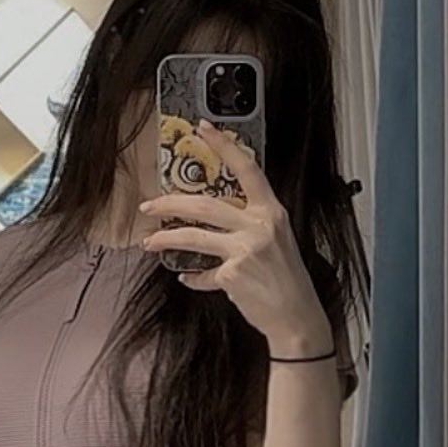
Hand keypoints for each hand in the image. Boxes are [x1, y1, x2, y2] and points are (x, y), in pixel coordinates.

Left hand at [138, 120, 335, 356]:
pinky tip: (189, 279)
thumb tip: (213, 222)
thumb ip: (249, 226)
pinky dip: (194, 278)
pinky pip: (203, 273)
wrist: (297, 318)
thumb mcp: (276, 241)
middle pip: (205, 205)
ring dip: (166, 238)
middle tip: (149, 206)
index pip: (247, 170)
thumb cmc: (287, 281)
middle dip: (170, 203)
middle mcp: (259, 226)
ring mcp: (246, 250)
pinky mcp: (233, 275)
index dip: (224, 146)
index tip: (203, 128)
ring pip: (194, 236)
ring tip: (150, 242)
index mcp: (272, 212)